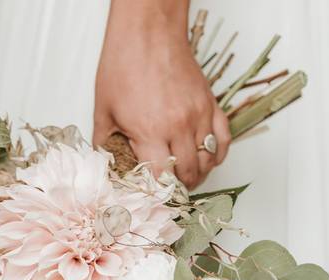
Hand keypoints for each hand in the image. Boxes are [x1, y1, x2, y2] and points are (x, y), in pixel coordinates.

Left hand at [93, 0, 230, 188]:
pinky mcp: (211, 104)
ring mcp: (198, 115)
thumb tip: (106, 166)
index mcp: (150, 131)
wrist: (147, 32)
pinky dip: (218, 155)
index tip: (153, 199)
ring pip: (208, 161)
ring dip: (199, 175)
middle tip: (170, 192)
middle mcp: (179, 126)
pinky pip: (224, 140)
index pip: (161, 179)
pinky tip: (208, 160)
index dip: (157, 194)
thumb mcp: (103, 110)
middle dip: (178, 188)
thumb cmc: (123, 65)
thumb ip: (105, 143)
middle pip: (187, 174)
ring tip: (186, 179)